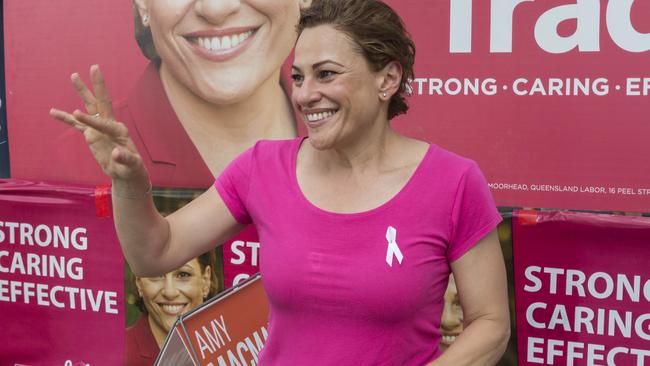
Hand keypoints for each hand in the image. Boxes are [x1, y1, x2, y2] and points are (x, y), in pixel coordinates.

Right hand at [50, 65, 146, 182]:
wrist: (126, 172)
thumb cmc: (131, 168)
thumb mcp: (131, 165)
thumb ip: (125, 159)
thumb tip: (115, 154)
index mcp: (119, 130)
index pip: (103, 122)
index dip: (90, 119)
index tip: (74, 114)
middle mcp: (109, 125)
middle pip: (101, 102)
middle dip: (97, 86)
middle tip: (94, 67)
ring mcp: (99, 128)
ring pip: (88, 107)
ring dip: (81, 92)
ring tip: (73, 75)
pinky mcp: (91, 134)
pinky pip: (76, 124)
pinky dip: (65, 118)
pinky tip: (53, 111)